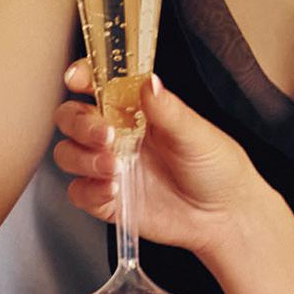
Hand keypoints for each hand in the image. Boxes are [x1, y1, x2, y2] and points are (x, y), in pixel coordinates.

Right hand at [51, 63, 281, 264]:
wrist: (225, 217)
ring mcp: (109, 167)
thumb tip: (149, 83)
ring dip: (83, 158)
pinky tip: (113, 190)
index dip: (83, 76)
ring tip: (114, 168)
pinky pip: (79, 192)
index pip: (98, 85)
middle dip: (80, 124)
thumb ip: (169, 110)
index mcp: (135, 110)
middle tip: (105, 135)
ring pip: (68, 154)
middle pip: (72, 119)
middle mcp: (117, 135)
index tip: (78, 78)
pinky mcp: (107, 199)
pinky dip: (89, 191)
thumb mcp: (198, 135)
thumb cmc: (217, 168)